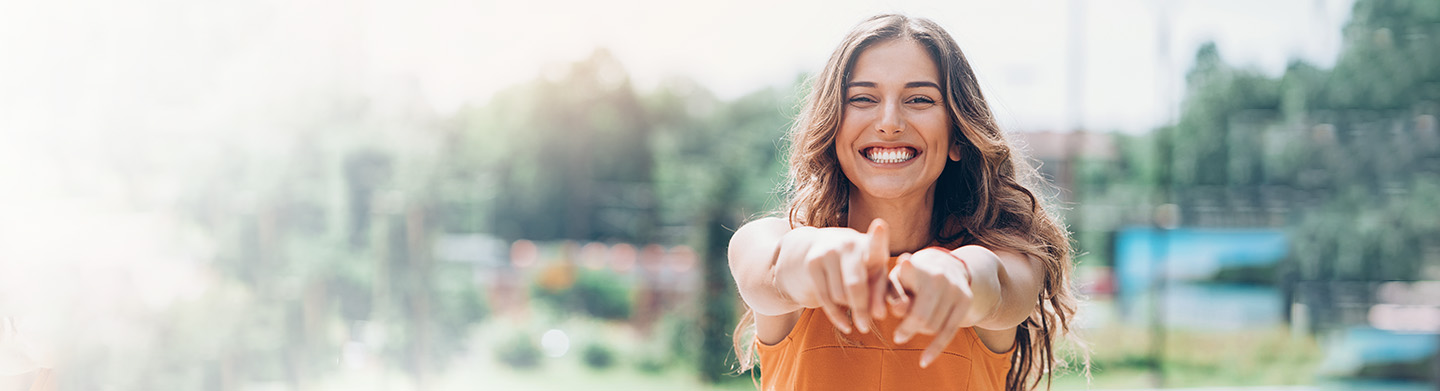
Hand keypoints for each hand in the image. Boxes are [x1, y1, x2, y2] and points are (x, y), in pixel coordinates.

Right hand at [773, 219, 890, 333]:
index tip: (880, 226)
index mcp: (869, 245)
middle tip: (866, 327)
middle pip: (855, 285)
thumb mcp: (874, 275)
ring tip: (853, 304)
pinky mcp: (812, 264)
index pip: (875, 244)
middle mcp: (848, 244)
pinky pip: (825, 299)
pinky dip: (837, 316)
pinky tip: (845, 325)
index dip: (878, 237)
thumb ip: (882, 293)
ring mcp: (827, 252)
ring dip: (849, 307)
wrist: (819, 248)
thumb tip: (879, 315)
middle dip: (861, 309)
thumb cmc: (859, 266)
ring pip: (840, 296)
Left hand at [887, 247, 972, 367]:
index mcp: (917, 267)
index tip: (903, 273)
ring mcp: (955, 288)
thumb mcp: (896, 280)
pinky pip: (949, 332)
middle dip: (907, 329)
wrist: (947, 267)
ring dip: (920, 332)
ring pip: (933, 326)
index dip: (906, 276)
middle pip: (920, 316)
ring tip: (914, 327)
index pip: (911, 274)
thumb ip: (892, 294)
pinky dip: (935, 349)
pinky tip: (924, 361)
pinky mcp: (966, 300)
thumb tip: (898, 309)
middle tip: (898, 336)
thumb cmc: (911, 278)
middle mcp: (939, 275)